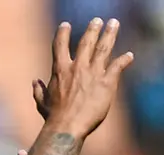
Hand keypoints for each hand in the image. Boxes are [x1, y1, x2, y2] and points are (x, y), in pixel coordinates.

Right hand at [33, 18, 133, 136]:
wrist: (67, 126)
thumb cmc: (53, 117)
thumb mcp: (42, 102)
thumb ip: (38, 90)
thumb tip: (34, 82)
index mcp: (60, 69)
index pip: (60, 45)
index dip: (63, 33)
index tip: (66, 25)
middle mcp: (77, 67)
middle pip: (86, 42)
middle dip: (93, 29)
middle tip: (98, 20)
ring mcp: (93, 74)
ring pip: (103, 48)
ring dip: (109, 35)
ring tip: (114, 24)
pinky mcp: (107, 83)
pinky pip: (117, 66)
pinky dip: (124, 60)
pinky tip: (129, 56)